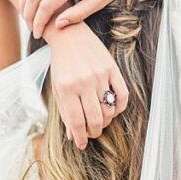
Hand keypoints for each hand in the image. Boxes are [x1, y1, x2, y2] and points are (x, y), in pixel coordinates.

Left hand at [46, 22, 128, 148]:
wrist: (69, 35)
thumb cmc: (61, 65)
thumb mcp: (57, 88)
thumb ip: (65, 112)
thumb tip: (73, 136)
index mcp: (66, 88)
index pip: (77, 121)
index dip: (81, 136)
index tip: (82, 144)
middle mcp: (83, 82)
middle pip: (95, 119)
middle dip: (94, 132)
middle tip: (92, 134)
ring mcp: (100, 75)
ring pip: (109, 110)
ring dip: (106, 122)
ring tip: (100, 123)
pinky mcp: (112, 69)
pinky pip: (123, 95)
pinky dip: (120, 108)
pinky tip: (113, 111)